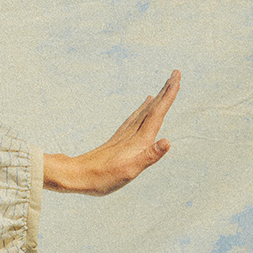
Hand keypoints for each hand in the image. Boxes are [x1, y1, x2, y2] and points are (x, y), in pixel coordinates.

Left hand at [44, 71, 179, 195]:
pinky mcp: (116, 141)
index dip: (168, 97)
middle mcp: (131, 135)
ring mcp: (123, 137)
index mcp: (138, 141)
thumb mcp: (129, 171)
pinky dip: (141, 111)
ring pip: (143, 113)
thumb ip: (149, 156)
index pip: (157, 114)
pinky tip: (141, 111)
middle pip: (152, 109)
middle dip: (165, 92)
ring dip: (155, 100)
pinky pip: (133, 120)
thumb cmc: (102, 178)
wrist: (74, 176)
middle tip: (176, 74)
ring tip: (162, 89)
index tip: (177, 78)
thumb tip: (167, 141)